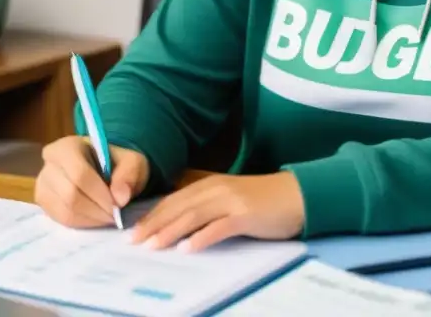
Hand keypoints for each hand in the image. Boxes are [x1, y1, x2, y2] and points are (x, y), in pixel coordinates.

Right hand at [34, 135, 149, 227]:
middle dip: (97, 209)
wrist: (104, 169)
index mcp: (67, 147)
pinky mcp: (44, 204)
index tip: (119, 205)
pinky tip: (97, 219)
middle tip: (116, 215)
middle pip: (70, 195)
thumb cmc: (116, 162)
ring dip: (91, 219)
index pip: (79, 174)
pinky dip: (83, 223)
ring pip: (65, 210)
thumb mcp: (132, 161)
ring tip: (108, 217)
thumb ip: (129, 174)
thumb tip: (120, 198)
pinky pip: (62, 220)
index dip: (100, 194)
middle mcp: (49, 165)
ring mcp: (43, 186)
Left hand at [131, 172, 304, 251]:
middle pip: (179, 206)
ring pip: (194, 215)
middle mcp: (218, 189)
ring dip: (171, 231)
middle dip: (154, 224)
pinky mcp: (246, 215)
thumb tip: (179, 217)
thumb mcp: (230, 195)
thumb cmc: (263, 199)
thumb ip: (206, 201)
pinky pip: (220, 227)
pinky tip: (188, 248)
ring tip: (152, 246)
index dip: (153, 214)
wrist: (297, 195)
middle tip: (134, 240)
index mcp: (211, 183)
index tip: (134, 230)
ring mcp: (232, 201)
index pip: (175, 199)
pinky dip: (202, 237)